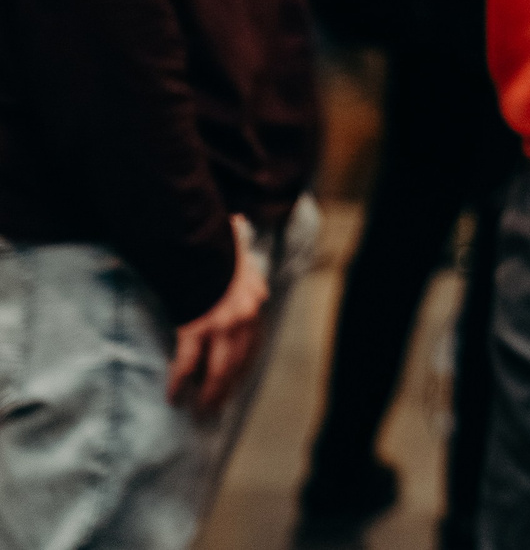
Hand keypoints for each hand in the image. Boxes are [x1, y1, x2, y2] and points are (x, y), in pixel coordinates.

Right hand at [168, 216, 267, 413]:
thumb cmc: (211, 242)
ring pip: (219, 368)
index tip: (236, 379)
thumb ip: (238, 243)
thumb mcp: (233, 243)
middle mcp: (244, 316)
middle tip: (218, 407)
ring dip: (210, 393)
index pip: (252, 341)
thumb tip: (239, 222)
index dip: (244, 364)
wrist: (196, 240)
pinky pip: (187, 363)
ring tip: (201, 410)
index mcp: (254, 299)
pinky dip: (179, 381)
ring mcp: (221, 324)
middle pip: (239, 361)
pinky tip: (172, 395)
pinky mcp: (196, 328)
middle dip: (228, 386)